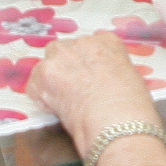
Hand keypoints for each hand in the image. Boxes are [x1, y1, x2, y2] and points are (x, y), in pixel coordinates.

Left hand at [31, 32, 156, 138]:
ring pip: (47, 66)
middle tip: (73, 93)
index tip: (87, 82)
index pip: (88, 48)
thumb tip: (101, 83)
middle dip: (66, 70)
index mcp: (108, 42)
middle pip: (64, 51)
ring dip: (51, 83)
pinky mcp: (45, 73)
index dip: (85, 67)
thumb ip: (111, 72)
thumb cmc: (132, 110)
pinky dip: (40, 99)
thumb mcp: (130, 80)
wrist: (118, 122)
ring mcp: (62, 55)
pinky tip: (55, 111)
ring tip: (64, 104)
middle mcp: (83, 42)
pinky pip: (34, 86)